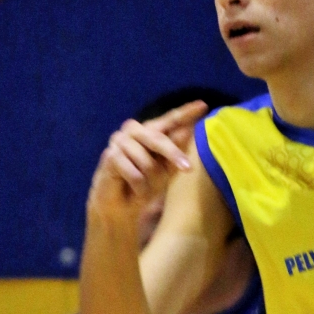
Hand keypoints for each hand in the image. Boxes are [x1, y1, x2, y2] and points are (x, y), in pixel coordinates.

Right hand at [86, 102, 207, 228]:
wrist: (120, 207)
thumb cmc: (144, 186)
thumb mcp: (165, 171)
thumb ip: (175, 153)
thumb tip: (186, 132)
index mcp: (150, 131)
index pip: (169, 120)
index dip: (185, 113)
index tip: (203, 105)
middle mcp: (134, 130)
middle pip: (158, 138)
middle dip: (173, 155)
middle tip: (188, 169)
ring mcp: (119, 140)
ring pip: (146, 161)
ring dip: (150, 180)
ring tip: (146, 188)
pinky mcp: (110, 155)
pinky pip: (134, 173)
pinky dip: (139, 187)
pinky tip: (135, 190)